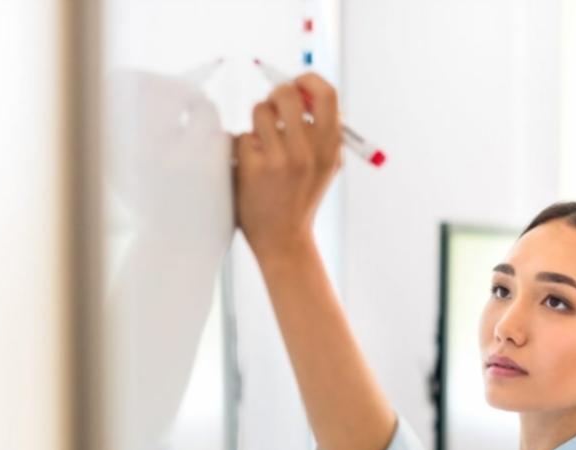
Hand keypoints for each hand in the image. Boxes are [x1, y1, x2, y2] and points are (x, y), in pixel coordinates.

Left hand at [235, 73, 342, 264]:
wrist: (285, 241)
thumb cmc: (300, 200)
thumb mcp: (325, 168)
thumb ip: (321, 133)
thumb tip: (303, 90)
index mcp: (332, 148)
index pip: (326, 94)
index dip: (307, 81)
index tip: (297, 87)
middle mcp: (310, 151)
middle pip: (288, 93)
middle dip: (276, 93)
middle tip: (274, 107)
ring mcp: (283, 158)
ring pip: (261, 110)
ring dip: (257, 122)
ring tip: (262, 146)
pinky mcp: (256, 167)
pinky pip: (244, 136)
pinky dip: (244, 147)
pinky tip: (251, 169)